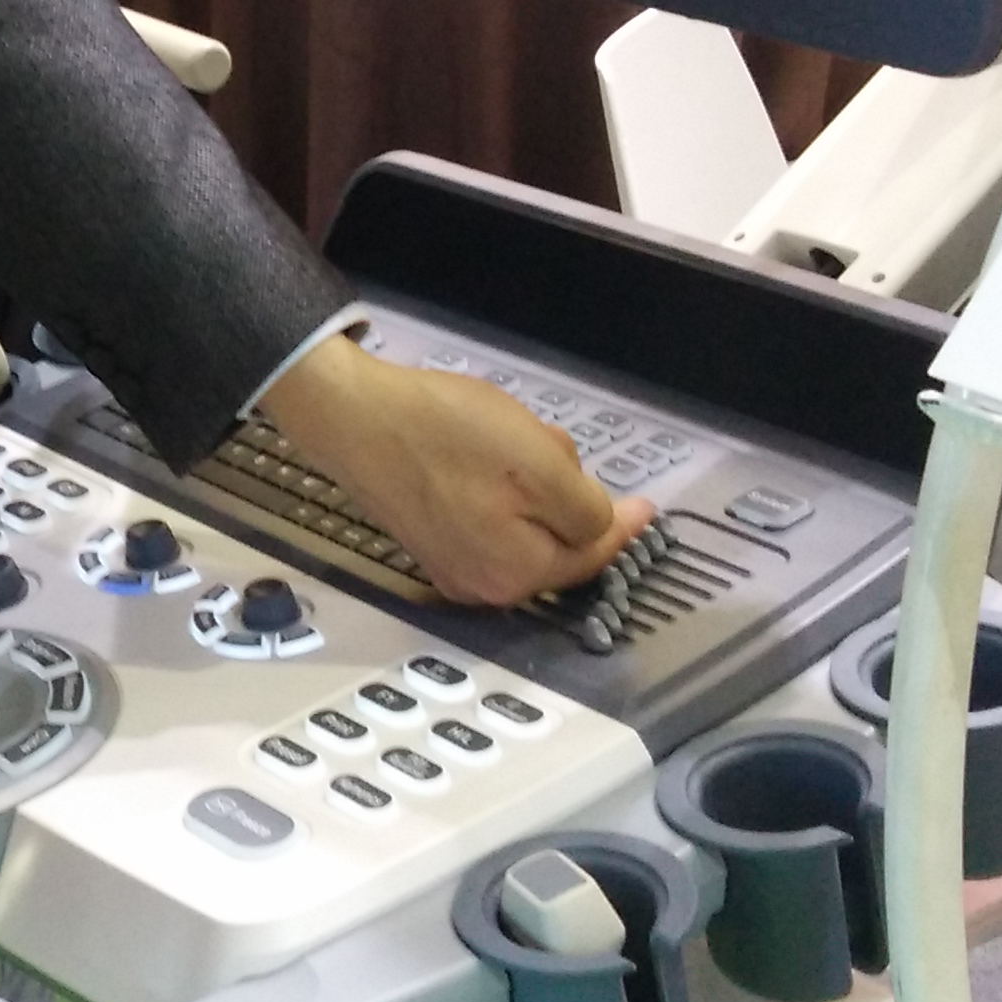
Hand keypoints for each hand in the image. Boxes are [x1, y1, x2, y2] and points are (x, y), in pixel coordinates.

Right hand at [257, 338, 648, 606]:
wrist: (353, 415)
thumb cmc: (445, 435)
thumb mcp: (541, 464)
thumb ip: (585, 510)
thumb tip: (606, 529)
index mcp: (516, 575)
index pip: (591, 555)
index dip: (623, 524)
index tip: (648, 506)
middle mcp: (482, 586)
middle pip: (554, 546)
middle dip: (564, 500)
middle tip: (551, 446)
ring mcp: (449, 566)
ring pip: (520, 531)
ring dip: (529, 492)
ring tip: (510, 441)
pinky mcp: (426, 540)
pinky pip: (485, 523)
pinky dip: (497, 493)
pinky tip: (480, 454)